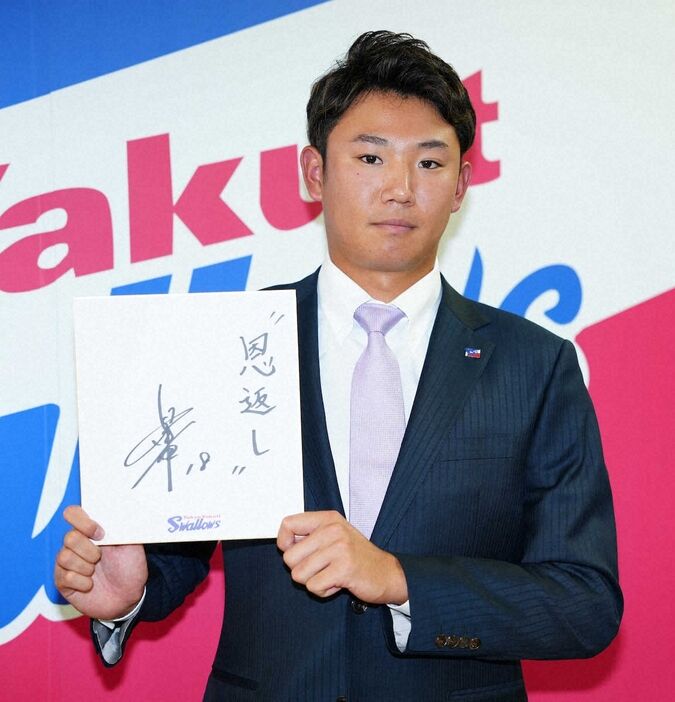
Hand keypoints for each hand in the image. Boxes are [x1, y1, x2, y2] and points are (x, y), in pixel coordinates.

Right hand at [54, 506, 147, 619]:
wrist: (128, 596)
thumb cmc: (130, 567)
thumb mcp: (132, 543)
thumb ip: (121, 526)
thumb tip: (119, 505)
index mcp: (91, 530)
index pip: (73, 513)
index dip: (83, 522)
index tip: (99, 533)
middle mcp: (76, 544)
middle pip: (69, 537)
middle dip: (90, 550)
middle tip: (101, 558)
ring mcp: (67, 563)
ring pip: (65, 557)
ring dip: (86, 567)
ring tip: (96, 572)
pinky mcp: (62, 582)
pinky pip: (65, 577)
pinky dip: (83, 582)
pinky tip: (90, 585)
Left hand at [277, 511, 407, 604]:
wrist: (388, 573)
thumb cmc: (356, 557)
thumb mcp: (334, 536)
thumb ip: (310, 536)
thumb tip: (283, 543)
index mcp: (327, 519)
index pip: (288, 524)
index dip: (284, 543)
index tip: (295, 552)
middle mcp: (332, 530)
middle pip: (289, 556)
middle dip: (300, 569)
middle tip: (320, 568)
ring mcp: (339, 548)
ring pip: (299, 574)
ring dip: (313, 581)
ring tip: (331, 575)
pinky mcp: (344, 569)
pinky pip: (314, 587)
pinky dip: (323, 591)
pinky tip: (338, 583)